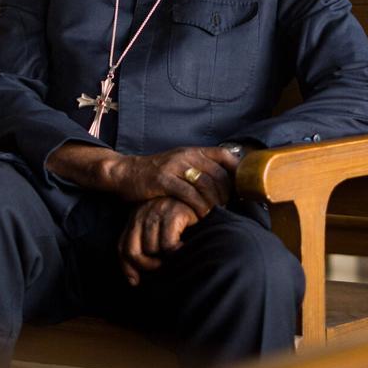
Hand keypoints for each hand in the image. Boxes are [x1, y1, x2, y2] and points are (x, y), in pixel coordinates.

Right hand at [47, 143, 243, 215]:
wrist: (125, 172)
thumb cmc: (155, 173)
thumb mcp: (179, 164)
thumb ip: (198, 169)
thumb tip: (225, 183)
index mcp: (192, 151)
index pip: (224, 156)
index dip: (237, 171)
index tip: (242, 188)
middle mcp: (186, 155)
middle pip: (218, 174)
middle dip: (228, 193)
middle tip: (230, 208)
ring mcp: (175, 167)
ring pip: (206, 185)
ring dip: (215, 202)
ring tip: (217, 214)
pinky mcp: (163, 180)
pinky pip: (189, 195)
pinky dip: (199, 207)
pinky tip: (201, 216)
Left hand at [119, 197, 198, 285]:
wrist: (205, 199)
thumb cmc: (183, 220)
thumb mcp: (159, 232)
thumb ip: (145, 248)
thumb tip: (133, 281)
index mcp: (136, 217)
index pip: (122, 247)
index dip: (127, 267)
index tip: (135, 282)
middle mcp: (143, 212)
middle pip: (133, 251)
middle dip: (147, 265)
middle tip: (162, 267)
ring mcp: (158, 211)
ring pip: (151, 248)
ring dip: (164, 258)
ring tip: (175, 255)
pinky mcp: (174, 213)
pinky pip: (168, 244)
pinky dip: (176, 252)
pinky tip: (184, 247)